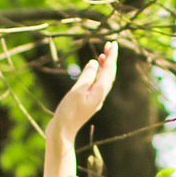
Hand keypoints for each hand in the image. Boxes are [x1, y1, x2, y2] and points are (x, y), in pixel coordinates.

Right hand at [43, 42, 117, 176]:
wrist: (62, 132)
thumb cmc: (68, 113)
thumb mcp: (77, 92)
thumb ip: (87, 76)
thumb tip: (95, 62)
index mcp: (99, 92)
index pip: (109, 71)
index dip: (112, 57)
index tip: (113, 43)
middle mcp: (99, 96)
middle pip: (109, 75)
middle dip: (110, 60)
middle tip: (109, 45)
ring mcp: (94, 100)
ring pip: (104, 80)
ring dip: (104, 67)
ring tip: (102, 55)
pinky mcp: (87, 103)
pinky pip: (97, 85)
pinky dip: (97, 75)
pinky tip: (93, 72)